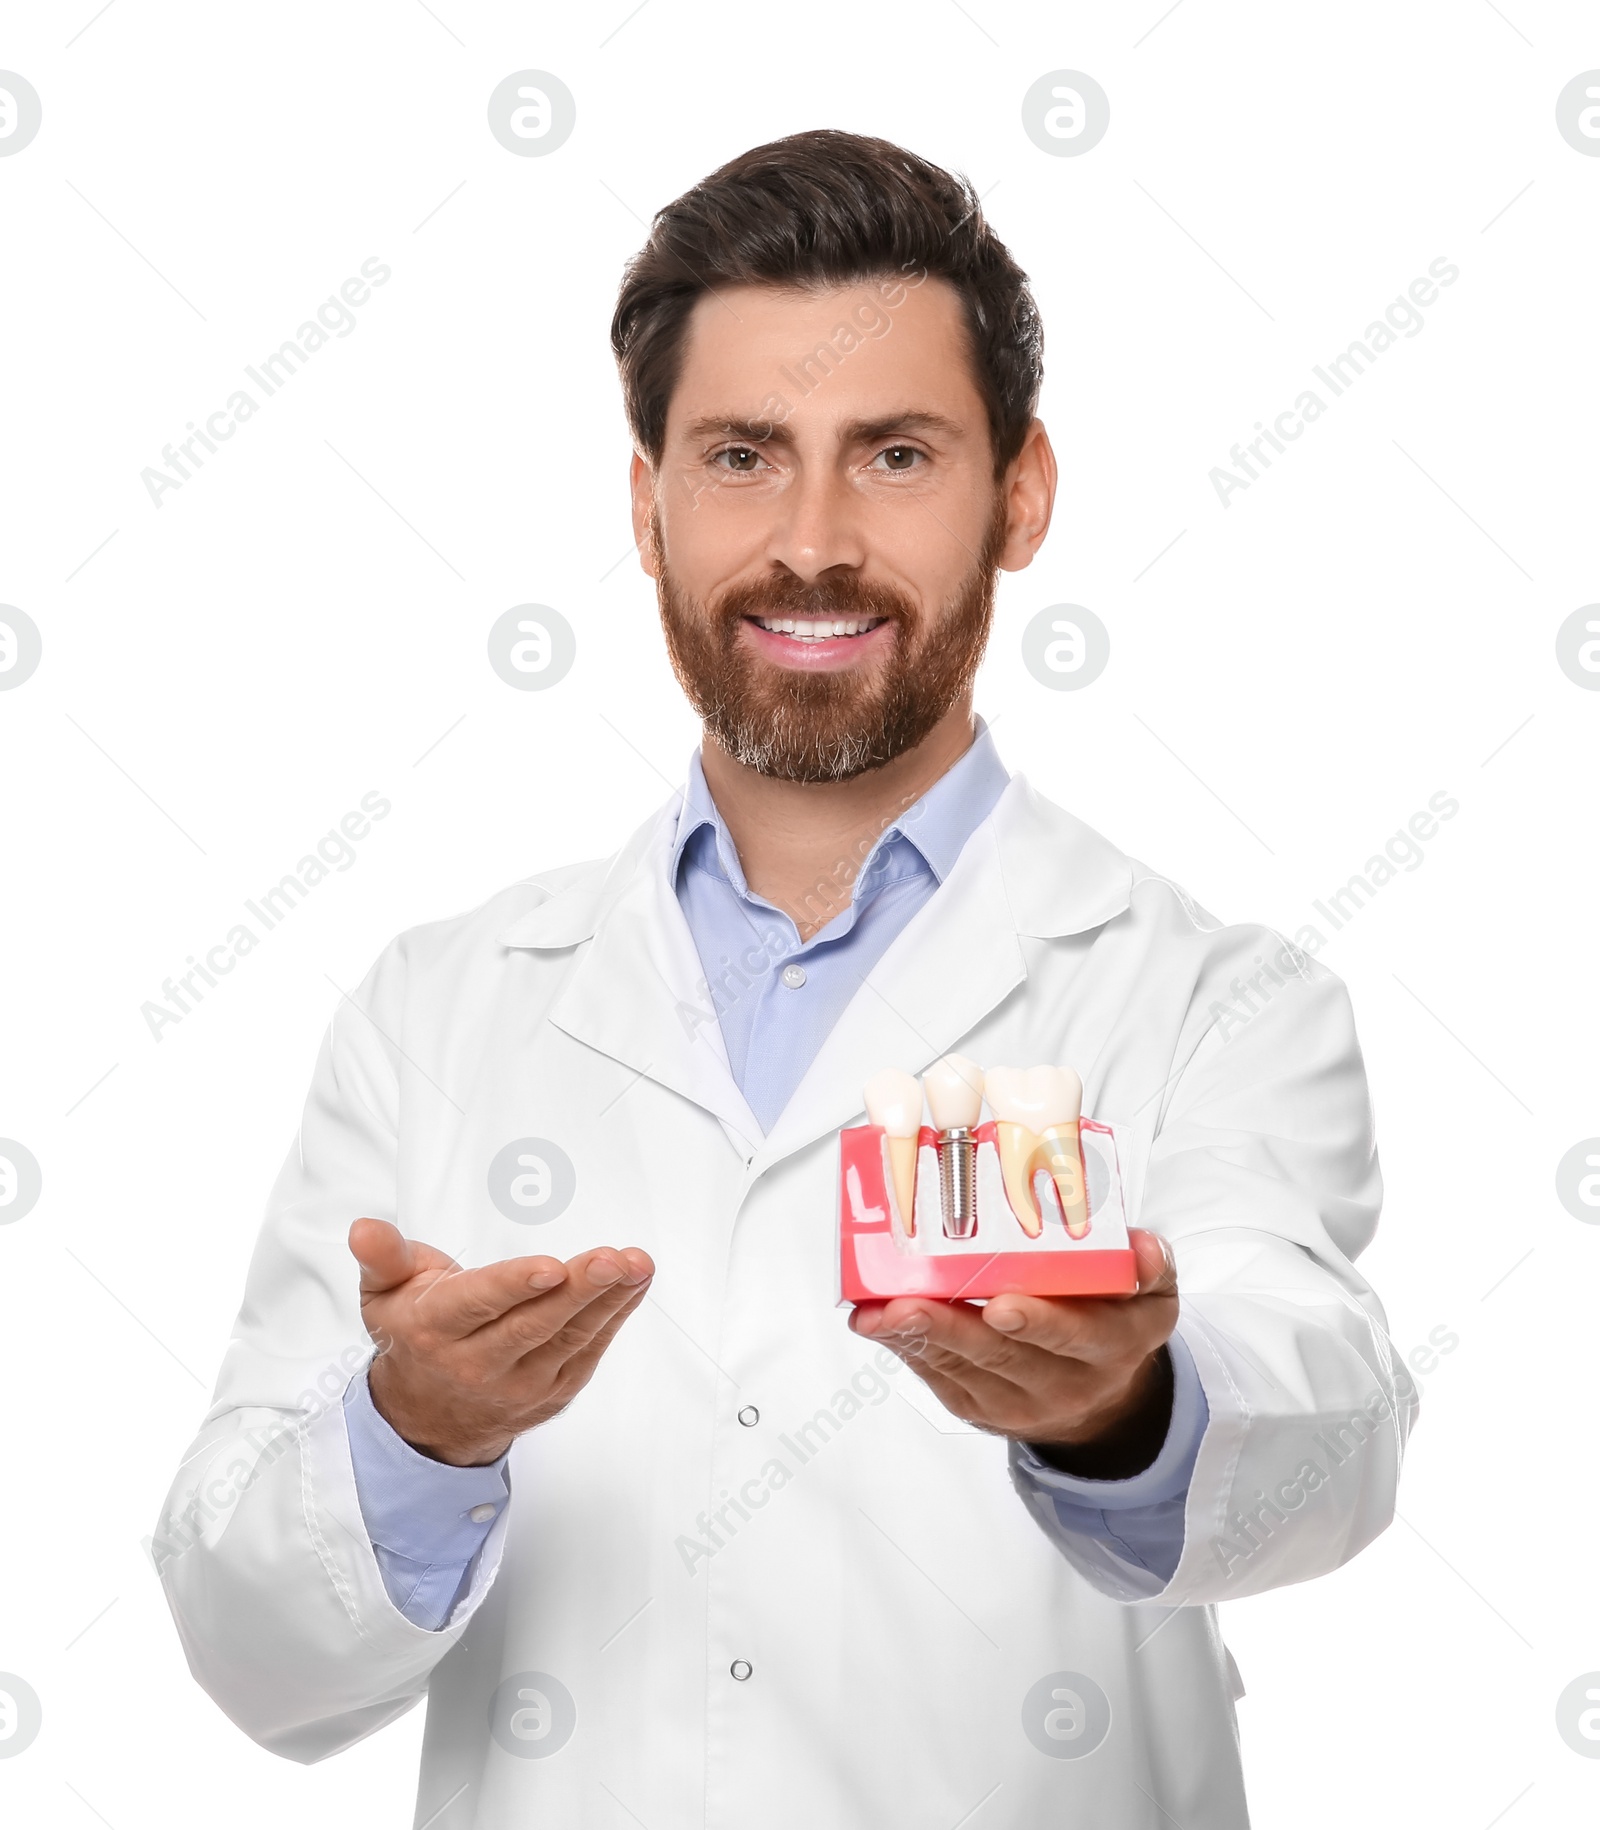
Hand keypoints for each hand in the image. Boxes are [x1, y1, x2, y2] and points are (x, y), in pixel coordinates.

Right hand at [349, 1217, 654, 1466]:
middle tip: (614, 1259)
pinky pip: (587, 1353)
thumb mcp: (383, 1294)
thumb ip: (382, 1257)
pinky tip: (633, 1286)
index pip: (480, 1305)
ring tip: (635, 1265)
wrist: (426, 1416)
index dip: (516, 1286)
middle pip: (534, 1324)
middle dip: (579, 1289)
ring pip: (568, 1339)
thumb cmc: (413, 1335)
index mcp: (436, 1331)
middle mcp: (477, 1363)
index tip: (551, 1267)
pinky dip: (614, 1318)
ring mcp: (520, 1384)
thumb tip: (365, 1228)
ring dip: (608, 1300)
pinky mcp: (552, 1392)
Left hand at [848, 1229, 1178, 1478]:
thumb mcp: (1153, 1296)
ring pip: (962, 1369)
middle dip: (951, 1328)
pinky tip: (879, 1324)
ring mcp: (1016, 1402)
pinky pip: (938, 1377)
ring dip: (915, 1338)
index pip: (1078, 1337)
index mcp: (1113, 1347)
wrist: (1103, 1402)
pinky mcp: (977, 1408)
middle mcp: (1065, 1382)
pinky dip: (905, 1348)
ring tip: (878, 1313)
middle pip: (1003, 1357)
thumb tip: (1142, 1246)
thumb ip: (1150, 1267)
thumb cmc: (1116, 1327)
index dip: (1039, 1323)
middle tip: (908, 1305)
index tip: (1002, 1306)